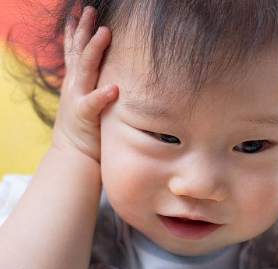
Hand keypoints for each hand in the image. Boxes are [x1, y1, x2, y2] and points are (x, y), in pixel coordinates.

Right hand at [51, 6, 118, 163]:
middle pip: (79, 53)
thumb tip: (108, 74)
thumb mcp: (86, 100)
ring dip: (94, 51)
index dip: (77, 32)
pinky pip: (93, 104)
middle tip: (90, 10)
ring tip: (105, 33)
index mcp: (77, 82)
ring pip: (85, 70)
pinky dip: (101, 95)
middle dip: (84, 30)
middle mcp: (76, 86)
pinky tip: (113, 88)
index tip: (80, 12)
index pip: (76, 51)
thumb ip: (93, 85)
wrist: (73, 154)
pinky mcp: (84, 116)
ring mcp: (78, 99)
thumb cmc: (85, 128)